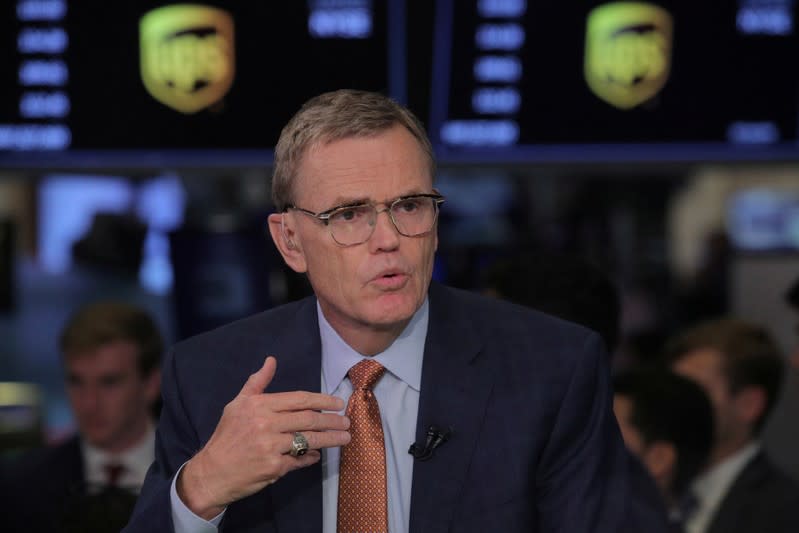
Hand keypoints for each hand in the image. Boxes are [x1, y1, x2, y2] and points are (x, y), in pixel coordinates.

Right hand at [177, 356, 349, 517]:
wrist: (211, 473)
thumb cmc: (227, 437)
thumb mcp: (237, 405)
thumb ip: (257, 383)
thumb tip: (271, 360)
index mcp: (259, 405)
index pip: (299, 399)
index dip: (322, 400)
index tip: (338, 402)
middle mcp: (266, 424)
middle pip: (309, 419)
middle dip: (332, 420)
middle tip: (346, 422)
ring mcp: (271, 446)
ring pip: (309, 440)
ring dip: (331, 439)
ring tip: (345, 438)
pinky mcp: (274, 467)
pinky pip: (300, 460)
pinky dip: (311, 457)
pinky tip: (318, 455)